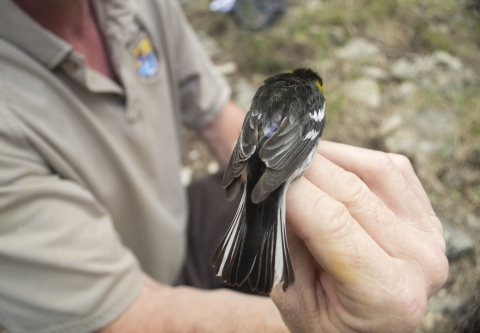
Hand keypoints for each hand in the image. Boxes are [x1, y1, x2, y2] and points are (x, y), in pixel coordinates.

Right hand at [271, 141, 447, 332]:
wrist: (363, 329)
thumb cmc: (325, 319)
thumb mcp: (293, 297)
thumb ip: (287, 244)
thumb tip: (276, 186)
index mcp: (389, 295)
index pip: (332, 222)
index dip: (292, 191)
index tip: (260, 177)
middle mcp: (421, 261)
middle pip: (351, 190)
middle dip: (302, 169)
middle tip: (269, 161)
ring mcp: (430, 234)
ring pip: (372, 169)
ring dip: (327, 158)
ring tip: (294, 162)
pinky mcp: (427, 213)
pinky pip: (390, 166)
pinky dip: (353, 157)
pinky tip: (327, 164)